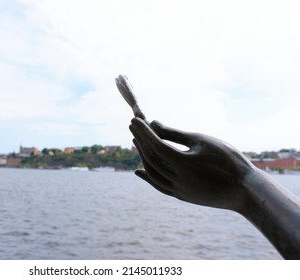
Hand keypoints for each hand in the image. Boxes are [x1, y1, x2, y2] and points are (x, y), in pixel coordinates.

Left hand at [129, 117, 254, 211]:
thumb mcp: (202, 142)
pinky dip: (148, 177)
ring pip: (152, 173)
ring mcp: (179, 190)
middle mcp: (177, 180)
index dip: (144, 132)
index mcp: (183, 164)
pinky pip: (159, 186)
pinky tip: (139, 171)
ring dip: (142, 157)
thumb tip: (154, 124)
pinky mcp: (182, 197)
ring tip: (136, 142)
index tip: (134, 120)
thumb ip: (176, 134)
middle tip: (133, 127)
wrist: (246, 191)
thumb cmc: (228, 161)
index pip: (156, 145)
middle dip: (140, 141)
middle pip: (151, 159)